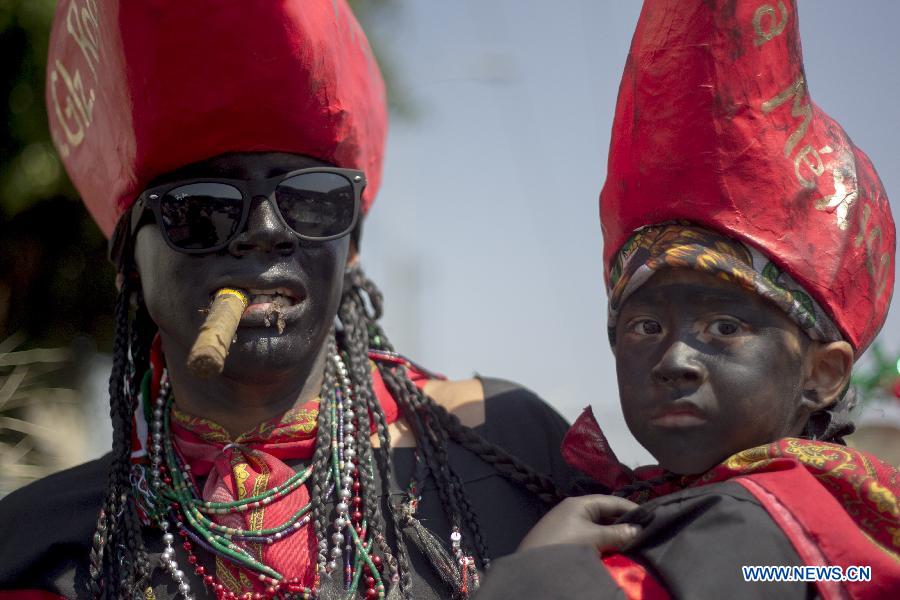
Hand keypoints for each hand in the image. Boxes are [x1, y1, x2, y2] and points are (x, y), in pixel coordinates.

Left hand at [517, 495, 640, 551]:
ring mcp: (567, 526)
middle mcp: (573, 510)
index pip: (612, 501)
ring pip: (598, 528)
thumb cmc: (564, 544)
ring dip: (613, 536)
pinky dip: (602, 544)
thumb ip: (618, 533)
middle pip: (605, 514)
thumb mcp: (594, 538)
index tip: (651, 518)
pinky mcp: (563, 541)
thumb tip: (639, 530)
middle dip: (623, 524)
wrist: (533, 567)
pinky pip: (589, 538)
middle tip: (644, 534)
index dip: (632, 509)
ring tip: (633, 544)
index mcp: (579, 503)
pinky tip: (613, 552)